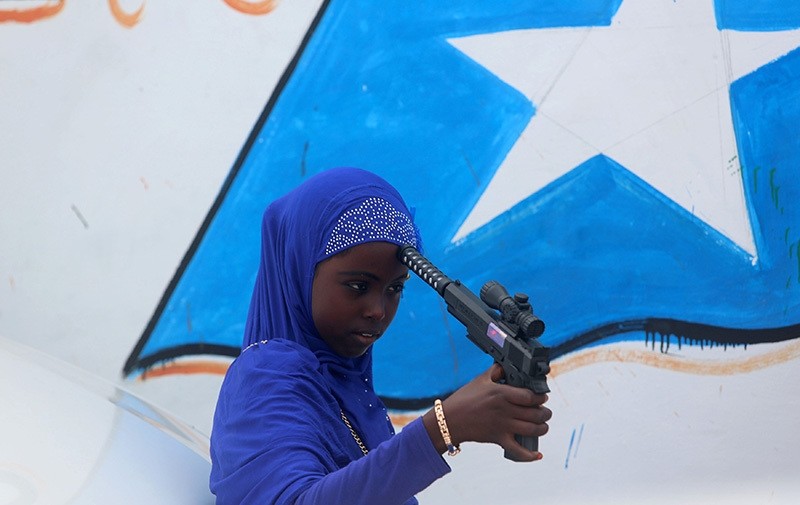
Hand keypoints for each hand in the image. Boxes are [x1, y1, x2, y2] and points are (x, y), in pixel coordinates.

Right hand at [423, 363, 550, 461]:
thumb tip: (506, 365)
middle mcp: (504, 410)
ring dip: (542, 428)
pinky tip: (537, 454)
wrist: (449, 420)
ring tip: (542, 425)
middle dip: (545, 413)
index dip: (540, 397)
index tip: (542, 396)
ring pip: (532, 430)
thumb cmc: (464, 399)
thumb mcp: (479, 380)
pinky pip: (518, 450)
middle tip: (544, 411)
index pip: (530, 396)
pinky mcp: (498, 439)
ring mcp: (502, 426)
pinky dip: (530, 455)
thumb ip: (495, 371)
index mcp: (501, 393)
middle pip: (535, 414)